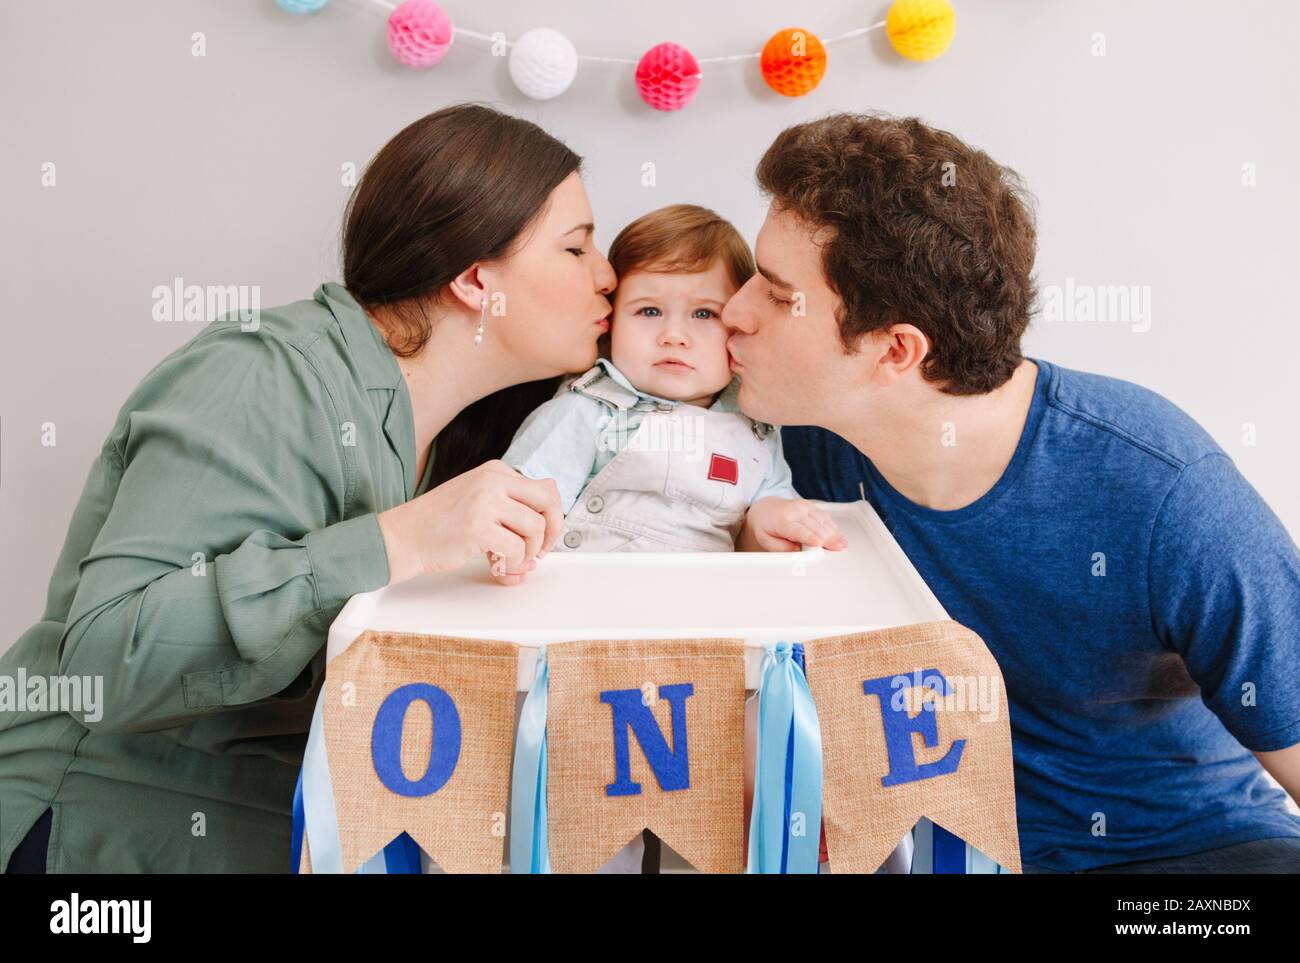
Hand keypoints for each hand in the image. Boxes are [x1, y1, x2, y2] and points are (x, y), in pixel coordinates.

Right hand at [376, 460, 562, 584]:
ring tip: (509, 560)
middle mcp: (492, 480)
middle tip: (540, 551)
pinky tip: (496, 564)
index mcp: (495, 471)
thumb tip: (549, 526)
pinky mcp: (478, 527)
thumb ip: (510, 507)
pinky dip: (512, 563)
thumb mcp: (478, 500)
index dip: (552, 516)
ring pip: (535, 528)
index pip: (545, 488)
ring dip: (527, 553)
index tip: (545, 535)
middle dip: (552, 531)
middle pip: (548, 502)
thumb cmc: (439, 523)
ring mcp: (485, 501)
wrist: (402, 537)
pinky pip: (516, 548)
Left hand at [737, 496, 847, 552]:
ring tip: (842, 543)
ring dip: (834, 532)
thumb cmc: (766, 526)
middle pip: (815, 526)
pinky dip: (832, 526)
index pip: (799, 530)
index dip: (810, 537)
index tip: (819, 544)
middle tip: (839, 547)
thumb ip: (781, 548)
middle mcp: (794, 511)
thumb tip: (798, 552)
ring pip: (822, 520)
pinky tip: (838, 534)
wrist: (765, 508)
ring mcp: (804, 506)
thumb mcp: (767, 540)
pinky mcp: (811, 506)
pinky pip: (824, 516)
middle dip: (828, 537)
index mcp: (782, 521)